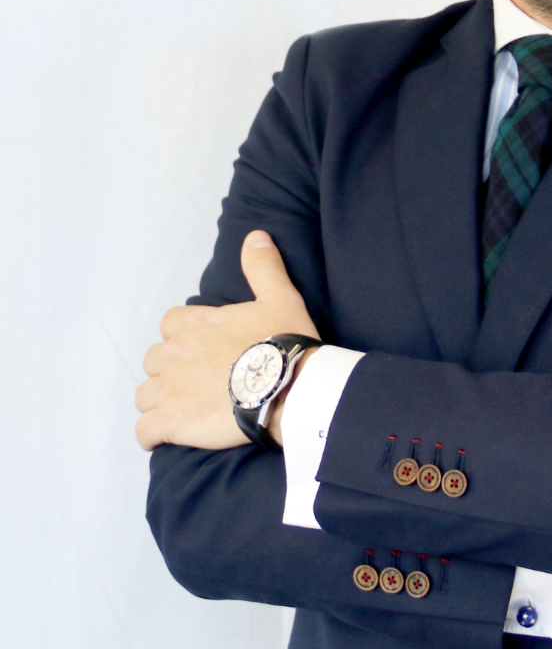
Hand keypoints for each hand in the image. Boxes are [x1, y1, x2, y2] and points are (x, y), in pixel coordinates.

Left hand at [135, 230, 319, 450]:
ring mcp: (169, 390)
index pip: (169, 325)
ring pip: (145, 396)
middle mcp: (174, 354)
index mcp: (195, 325)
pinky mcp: (170, 423)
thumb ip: (263, 267)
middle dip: (170, 371)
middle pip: (154, 362)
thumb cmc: (284, 344)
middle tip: (199, 382)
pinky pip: (144, 432)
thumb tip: (255, 235)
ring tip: (187, 411)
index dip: (184, 337)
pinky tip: (172, 435)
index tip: (204, 348)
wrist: (289, 389)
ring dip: (161, 403)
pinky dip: (154, 434)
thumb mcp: (280, 297)